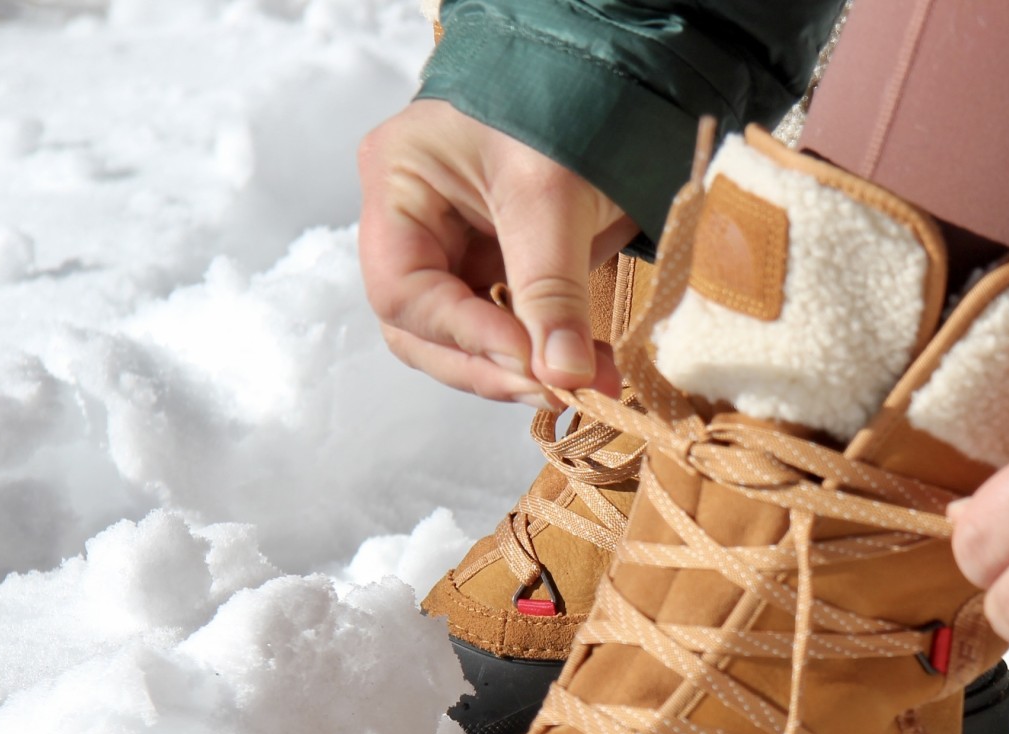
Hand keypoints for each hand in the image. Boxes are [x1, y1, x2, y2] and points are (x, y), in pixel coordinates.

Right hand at [357, 100, 637, 404]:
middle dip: (486, 366)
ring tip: (582, 382)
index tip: (528, 362)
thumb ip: (552, 289)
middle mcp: (414, 221)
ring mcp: (455, 246)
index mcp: (397, 184)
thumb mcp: (553, 196)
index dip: (462, 336)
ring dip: (518, 371)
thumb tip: (562, 374)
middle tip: (555, 386)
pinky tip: (584, 367)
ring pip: (461, 339)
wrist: (612, 72)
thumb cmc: (562, 104)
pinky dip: (542, 354)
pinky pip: (507, 328)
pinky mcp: (499, 265)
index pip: (403, 291)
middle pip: (421, 328)